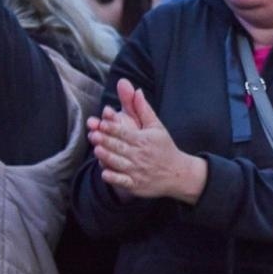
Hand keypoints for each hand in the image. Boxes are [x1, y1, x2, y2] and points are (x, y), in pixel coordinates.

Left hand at [88, 78, 206, 202]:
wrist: (178, 174)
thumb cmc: (164, 148)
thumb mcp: (156, 127)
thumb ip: (143, 109)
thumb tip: (136, 89)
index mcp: (143, 140)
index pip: (124, 132)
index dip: (112, 127)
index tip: (101, 122)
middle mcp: (140, 155)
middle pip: (120, 147)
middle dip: (107, 140)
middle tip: (94, 134)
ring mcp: (137, 171)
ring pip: (119, 163)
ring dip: (108, 157)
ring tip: (97, 150)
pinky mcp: (135, 184)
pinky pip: (123, 181)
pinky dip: (114, 178)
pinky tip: (105, 173)